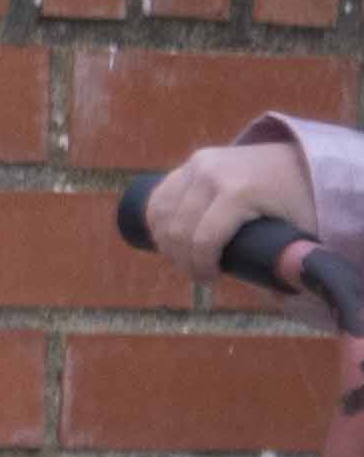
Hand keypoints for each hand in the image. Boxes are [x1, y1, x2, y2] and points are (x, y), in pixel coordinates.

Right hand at [143, 136, 317, 280]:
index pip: (203, 239)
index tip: (209, 281)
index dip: (200, 267)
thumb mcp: (297, 228)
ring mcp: (198, 164)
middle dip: (182, 260)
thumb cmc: (300, 199)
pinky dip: (157, 221)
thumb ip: (287, 261)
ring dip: (165, 243)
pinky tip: (165, 238)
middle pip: (178, 229)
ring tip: (181, 259)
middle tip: (196, 275)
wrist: (299, 157)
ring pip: (162, 213)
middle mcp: (212, 174)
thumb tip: (278, 299)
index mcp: (239, 191)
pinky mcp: (192, 162)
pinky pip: (160, 196)